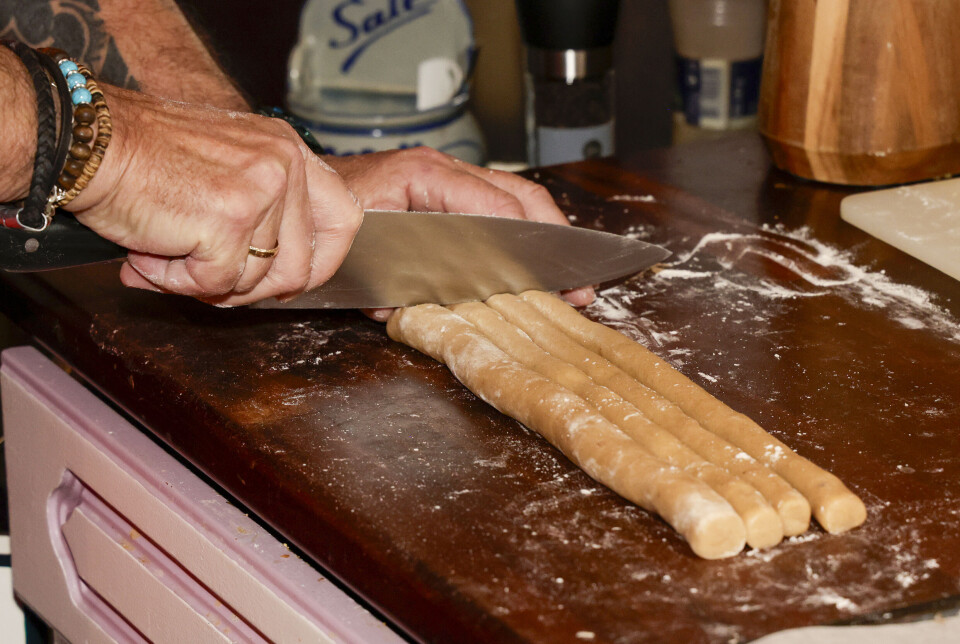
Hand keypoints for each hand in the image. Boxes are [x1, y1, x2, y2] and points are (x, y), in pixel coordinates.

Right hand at [68, 86, 362, 305]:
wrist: (86, 141)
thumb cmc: (143, 155)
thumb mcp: (226, 165)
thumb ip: (262, 213)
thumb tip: (273, 279)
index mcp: (289, 150)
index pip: (344, 217)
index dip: (324, 260)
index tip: (291, 279)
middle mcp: (285, 165)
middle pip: (301, 265)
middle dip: (257, 290)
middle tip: (210, 280)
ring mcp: (262, 192)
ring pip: (256, 279)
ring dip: (208, 281)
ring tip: (168, 251)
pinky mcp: (230, 220)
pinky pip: (217, 281)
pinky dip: (178, 280)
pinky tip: (152, 252)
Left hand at [324, 148, 595, 319]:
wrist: (295, 189)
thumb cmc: (323, 218)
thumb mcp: (360, 256)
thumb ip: (402, 281)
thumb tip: (438, 307)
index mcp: (426, 178)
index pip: (500, 207)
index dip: (537, 244)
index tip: (562, 276)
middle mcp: (441, 169)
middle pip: (519, 194)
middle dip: (555, 237)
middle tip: (578, 281)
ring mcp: (442, 174)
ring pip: (510, 196)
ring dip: (541, 234)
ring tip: (566, 274)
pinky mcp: (439, 186)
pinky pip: (489, 202)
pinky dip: (515, 230)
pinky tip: (529, 261)